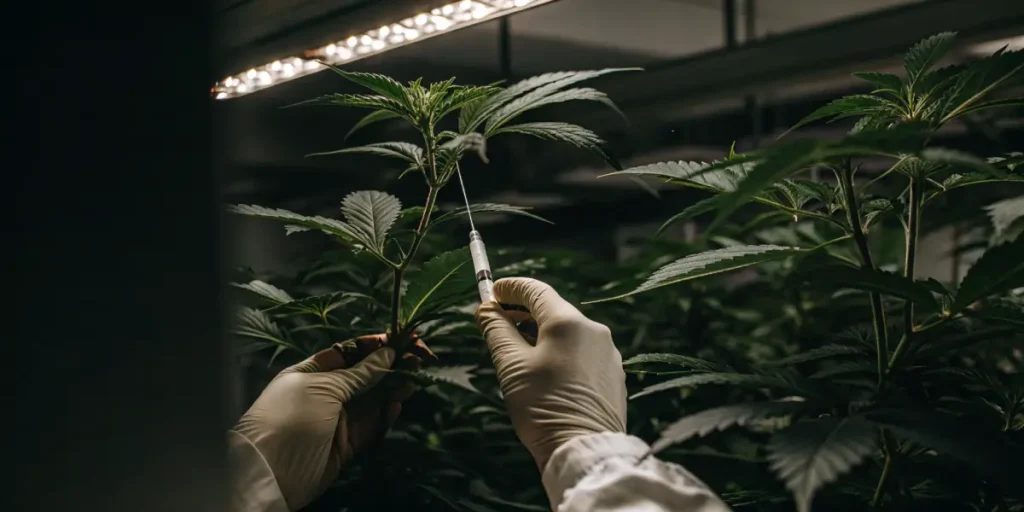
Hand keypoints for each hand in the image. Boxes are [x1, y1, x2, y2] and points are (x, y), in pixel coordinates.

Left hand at [232, 334, 430, 509]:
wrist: (270, 472)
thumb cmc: (291, 417)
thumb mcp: (324, 387)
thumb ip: (359, 373)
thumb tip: (387, 353)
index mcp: (311, 373)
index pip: (347, 353)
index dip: (373, 346)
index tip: (399, 339)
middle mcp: (324, 394)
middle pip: (363, 376)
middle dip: (389, 365)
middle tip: (418, 357)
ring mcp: (335, 420)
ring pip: (371, 400)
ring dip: (393, 388)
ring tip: (417, 376)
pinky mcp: (346, 444)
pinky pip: (371, 426)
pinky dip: (385, 415)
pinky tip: (398, 404)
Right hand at [475, 278, 626, 470]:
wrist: (584, 450)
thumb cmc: (543, 406)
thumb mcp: (511, 366)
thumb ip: (497, 330)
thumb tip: (486, 309)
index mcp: (568, 322)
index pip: (535, 290)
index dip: (510, 288)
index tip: (491, 291)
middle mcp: (593, 330)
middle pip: (553, 310)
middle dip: (523, 313)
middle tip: (497, 321)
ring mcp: (607, 353)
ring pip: (568, 333)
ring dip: (541, 334)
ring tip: (517, 351)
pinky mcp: (612, 375)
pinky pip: (581, 353)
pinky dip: (560, 353)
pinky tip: (545, 373)